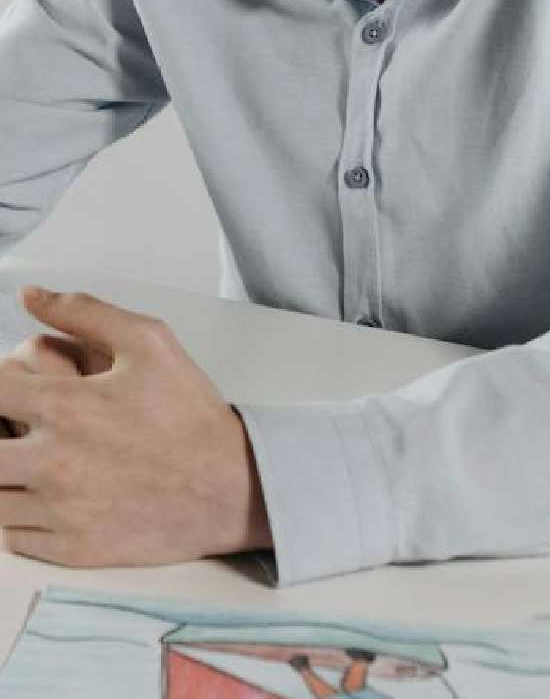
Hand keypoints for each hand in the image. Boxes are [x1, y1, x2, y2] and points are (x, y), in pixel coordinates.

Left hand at [0, 286, 271, 566]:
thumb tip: (32, 296)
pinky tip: (49, 494)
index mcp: (65, 406)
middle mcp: (53, 461)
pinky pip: (15, 535)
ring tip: (34, 459)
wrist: (229, 486)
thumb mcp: (148, 341)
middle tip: (20, 428)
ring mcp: (59, 511)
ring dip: (6, 474)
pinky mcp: (70, 549)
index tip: (13, 389)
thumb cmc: (191, 414)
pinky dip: (21, 514)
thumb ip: (84, 312)